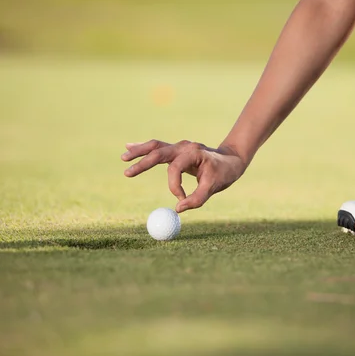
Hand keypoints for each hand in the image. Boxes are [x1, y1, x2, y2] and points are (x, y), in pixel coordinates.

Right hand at [122, 140, 246, 212]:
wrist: (230, 159)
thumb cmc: (223, 173)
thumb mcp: (215, 187)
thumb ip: (197, 198)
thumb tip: (178, 209)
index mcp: (193, 153)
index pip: (175, 169)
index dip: (174, 186)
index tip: (181, 199)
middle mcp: (184, 147)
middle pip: (159, 152)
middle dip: (142, 163)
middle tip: (127, 173)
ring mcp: (179, 147)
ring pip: (155, 146)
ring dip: (139, 151)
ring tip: (124, 157)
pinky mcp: (176, 150)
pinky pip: (157, 148)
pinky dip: (144, 148)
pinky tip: (129, 146)